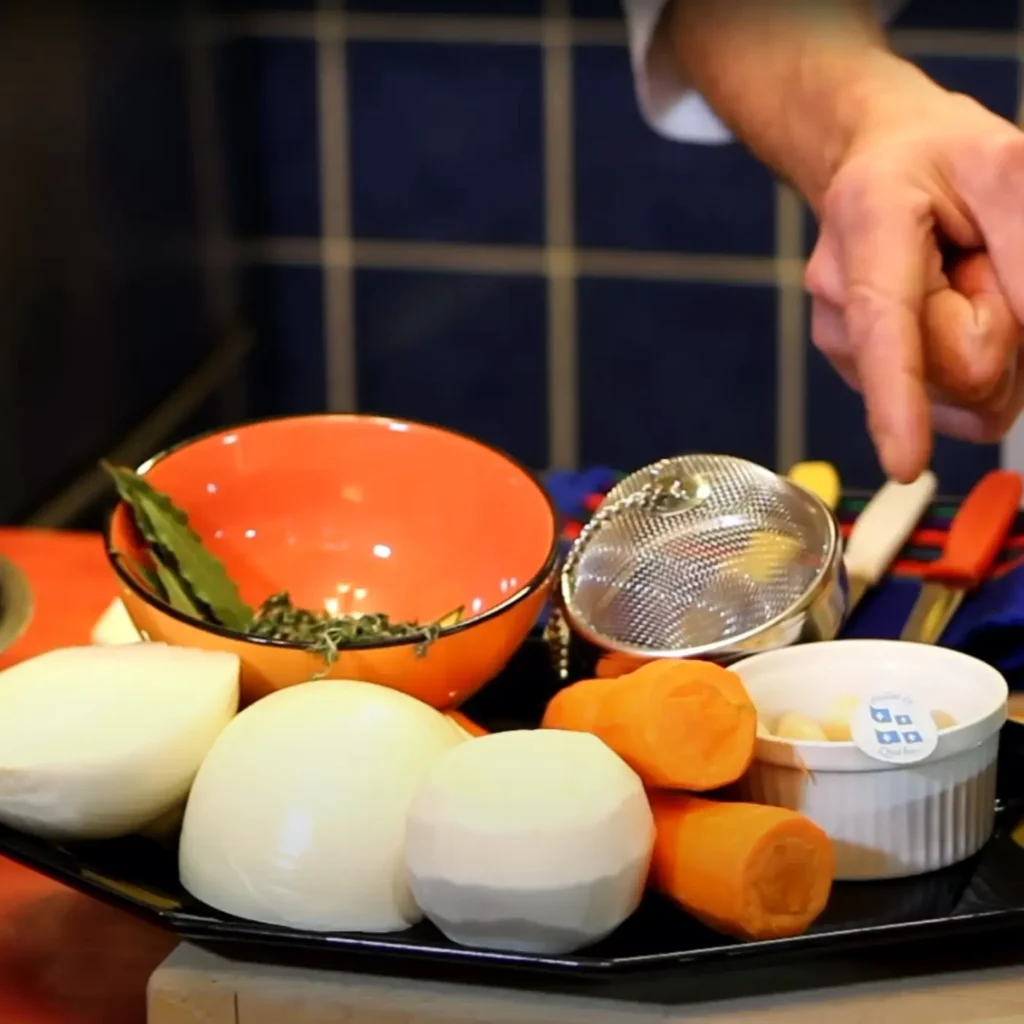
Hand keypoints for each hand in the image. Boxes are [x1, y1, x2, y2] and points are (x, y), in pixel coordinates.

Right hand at [806, 72, 1023, 482]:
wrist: (878, 165)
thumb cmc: (938, 160)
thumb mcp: (1006, 165)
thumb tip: (1023, 337)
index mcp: (869, 231)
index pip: (886, 326)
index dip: (897, 398)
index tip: (905, 462)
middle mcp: (841, 303)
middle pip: (953, 373)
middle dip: (996, 328)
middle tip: (976, 265)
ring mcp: (845, 348)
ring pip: (953, 397)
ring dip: (983, 347)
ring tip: (958, 282)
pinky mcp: (862, 376)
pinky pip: (948, 403)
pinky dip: (966, 365)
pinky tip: (942, 312)